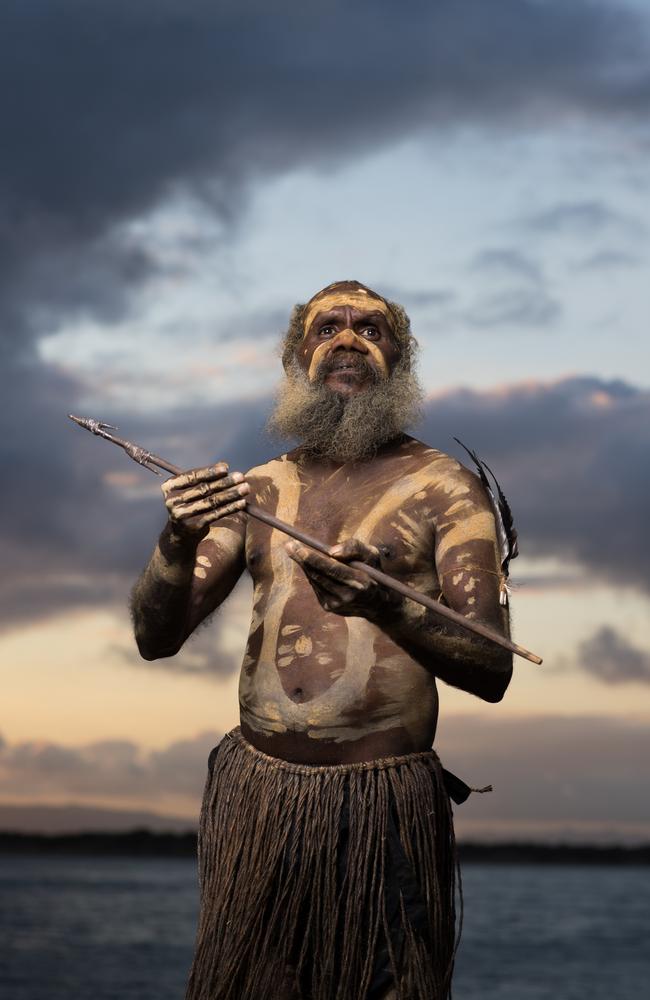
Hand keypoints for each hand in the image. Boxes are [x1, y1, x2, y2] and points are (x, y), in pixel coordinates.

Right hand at [161, 463, 248, 539]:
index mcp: (169, 487)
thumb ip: (205, 478)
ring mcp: (182, 514)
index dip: (210, 472)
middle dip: (225, 482)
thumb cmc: (190, 504)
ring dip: (231, 494)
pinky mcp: (193, 526)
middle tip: (241, 476)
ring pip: (211, 501)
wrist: (180, 534)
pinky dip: (230, 508)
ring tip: (245, 488)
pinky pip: (215, 514)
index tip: (226, 468)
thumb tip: (223, 465)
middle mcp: (172, 501)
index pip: (192, 476)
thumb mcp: (192, 490)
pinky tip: (241, 503)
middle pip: (203, 488)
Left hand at [285, 536, 400, 620]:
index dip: (313, 558)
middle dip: (301, 559)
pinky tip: (308, 564)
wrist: (377, 604)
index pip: (332, 569)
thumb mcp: (372, 554)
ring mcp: (336, 605)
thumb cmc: (373, 572)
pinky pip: (316, 586)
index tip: (298, 546)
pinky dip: (311, 573)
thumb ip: (355, 548)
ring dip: (303, 565)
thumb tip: (332, 552)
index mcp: (360, 582)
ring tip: (294, 550)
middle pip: (318, 575)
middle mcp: (347, 596)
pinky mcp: (329, 607)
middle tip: (289, 545)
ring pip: (314, 580)